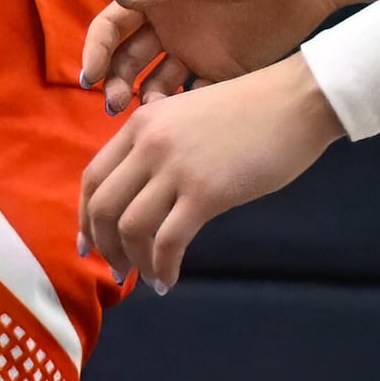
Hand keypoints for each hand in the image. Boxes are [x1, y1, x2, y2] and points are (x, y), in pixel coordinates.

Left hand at [78, 54, 340, 289]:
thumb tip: (144, 189)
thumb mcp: (184, 116)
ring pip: (130, 226)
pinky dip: (162, 266)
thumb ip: (157, 145)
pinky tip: (169, 280)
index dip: (85, 215)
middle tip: (115, 268)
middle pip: (102, 205)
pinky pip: (169, 239)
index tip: (88, 243)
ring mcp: (174, 169)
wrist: (295, 101)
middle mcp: (146, 145)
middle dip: (103, 244)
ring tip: (144, 277)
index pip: (93, 177)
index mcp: (138, 125)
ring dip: (132, 259)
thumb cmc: (249, 110)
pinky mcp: (206, 193)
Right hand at [80, 0, 350, 106]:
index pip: (111, 29)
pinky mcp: (225, 71)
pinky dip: (188, 108)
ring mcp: (195, 53)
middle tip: (115, 104)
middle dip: (116, 82)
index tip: (89, 76)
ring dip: (147, 99)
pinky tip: (190, 117)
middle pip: (128, 61)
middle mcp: (168, 29)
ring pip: (157, 82)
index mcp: (155, 2)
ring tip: (153, 114)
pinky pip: (198, 95)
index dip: (96, 51)